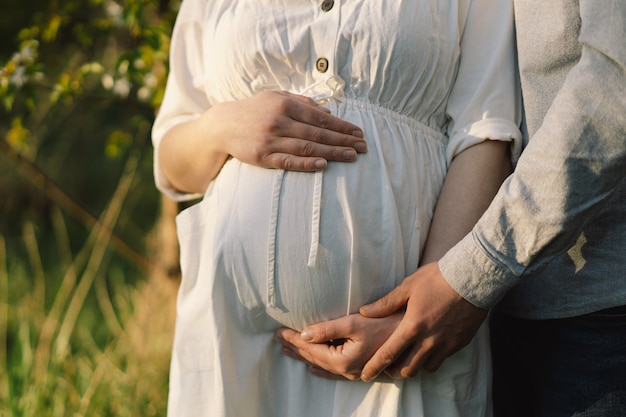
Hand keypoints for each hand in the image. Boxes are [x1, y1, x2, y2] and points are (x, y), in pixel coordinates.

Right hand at [208, 91, 366, 170]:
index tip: (359, 133)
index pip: (320, 117)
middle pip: (317, 133)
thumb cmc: (254, 110)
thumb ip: (302, 102)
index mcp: (285, 103)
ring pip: (306, 147)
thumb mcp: (276, 97)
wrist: (222, 125)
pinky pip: (288, 161)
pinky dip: (306, 163)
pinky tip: (323, 165)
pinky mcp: (262, 156)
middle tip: (363, 147)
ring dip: (331, 152)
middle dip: (343, 140)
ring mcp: (270, 139)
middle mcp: (279, 120)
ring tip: (351, 156)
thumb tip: (328, 112)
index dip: (342, 126)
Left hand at [273, 312, 401, 380]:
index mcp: (342, 360)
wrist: (411, 333)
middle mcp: (347, 371)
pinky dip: (321, 368)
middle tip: (277, 339)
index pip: (310, 348)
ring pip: (322, 364)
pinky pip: (335, 371)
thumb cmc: (384, 323)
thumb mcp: (353, 323)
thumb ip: (326, 329)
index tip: (278, 331)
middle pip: (314, 358)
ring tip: (287, 350)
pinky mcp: (362, 368)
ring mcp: (355, 372)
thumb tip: (303, 334)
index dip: (293, 338)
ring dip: (304, 356)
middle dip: (294, 347)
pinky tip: (312, 368)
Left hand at [358, 262, 487, 380]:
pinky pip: (441, 359)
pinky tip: (427, 350)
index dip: (374, 367)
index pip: (388, 354)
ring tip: (406, 359)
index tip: (365, 375)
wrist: (473, 277)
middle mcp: (429, 341)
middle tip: (385, 368)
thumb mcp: (408, 286)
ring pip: (425, 368)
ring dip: (413, 366)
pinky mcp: (459, 344)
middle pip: (406, 369)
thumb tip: (365, 312)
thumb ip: (386, 303)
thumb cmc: (438, 278)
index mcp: (412, 327)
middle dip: (393, 372)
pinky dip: (431, 359)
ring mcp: (446, 344)